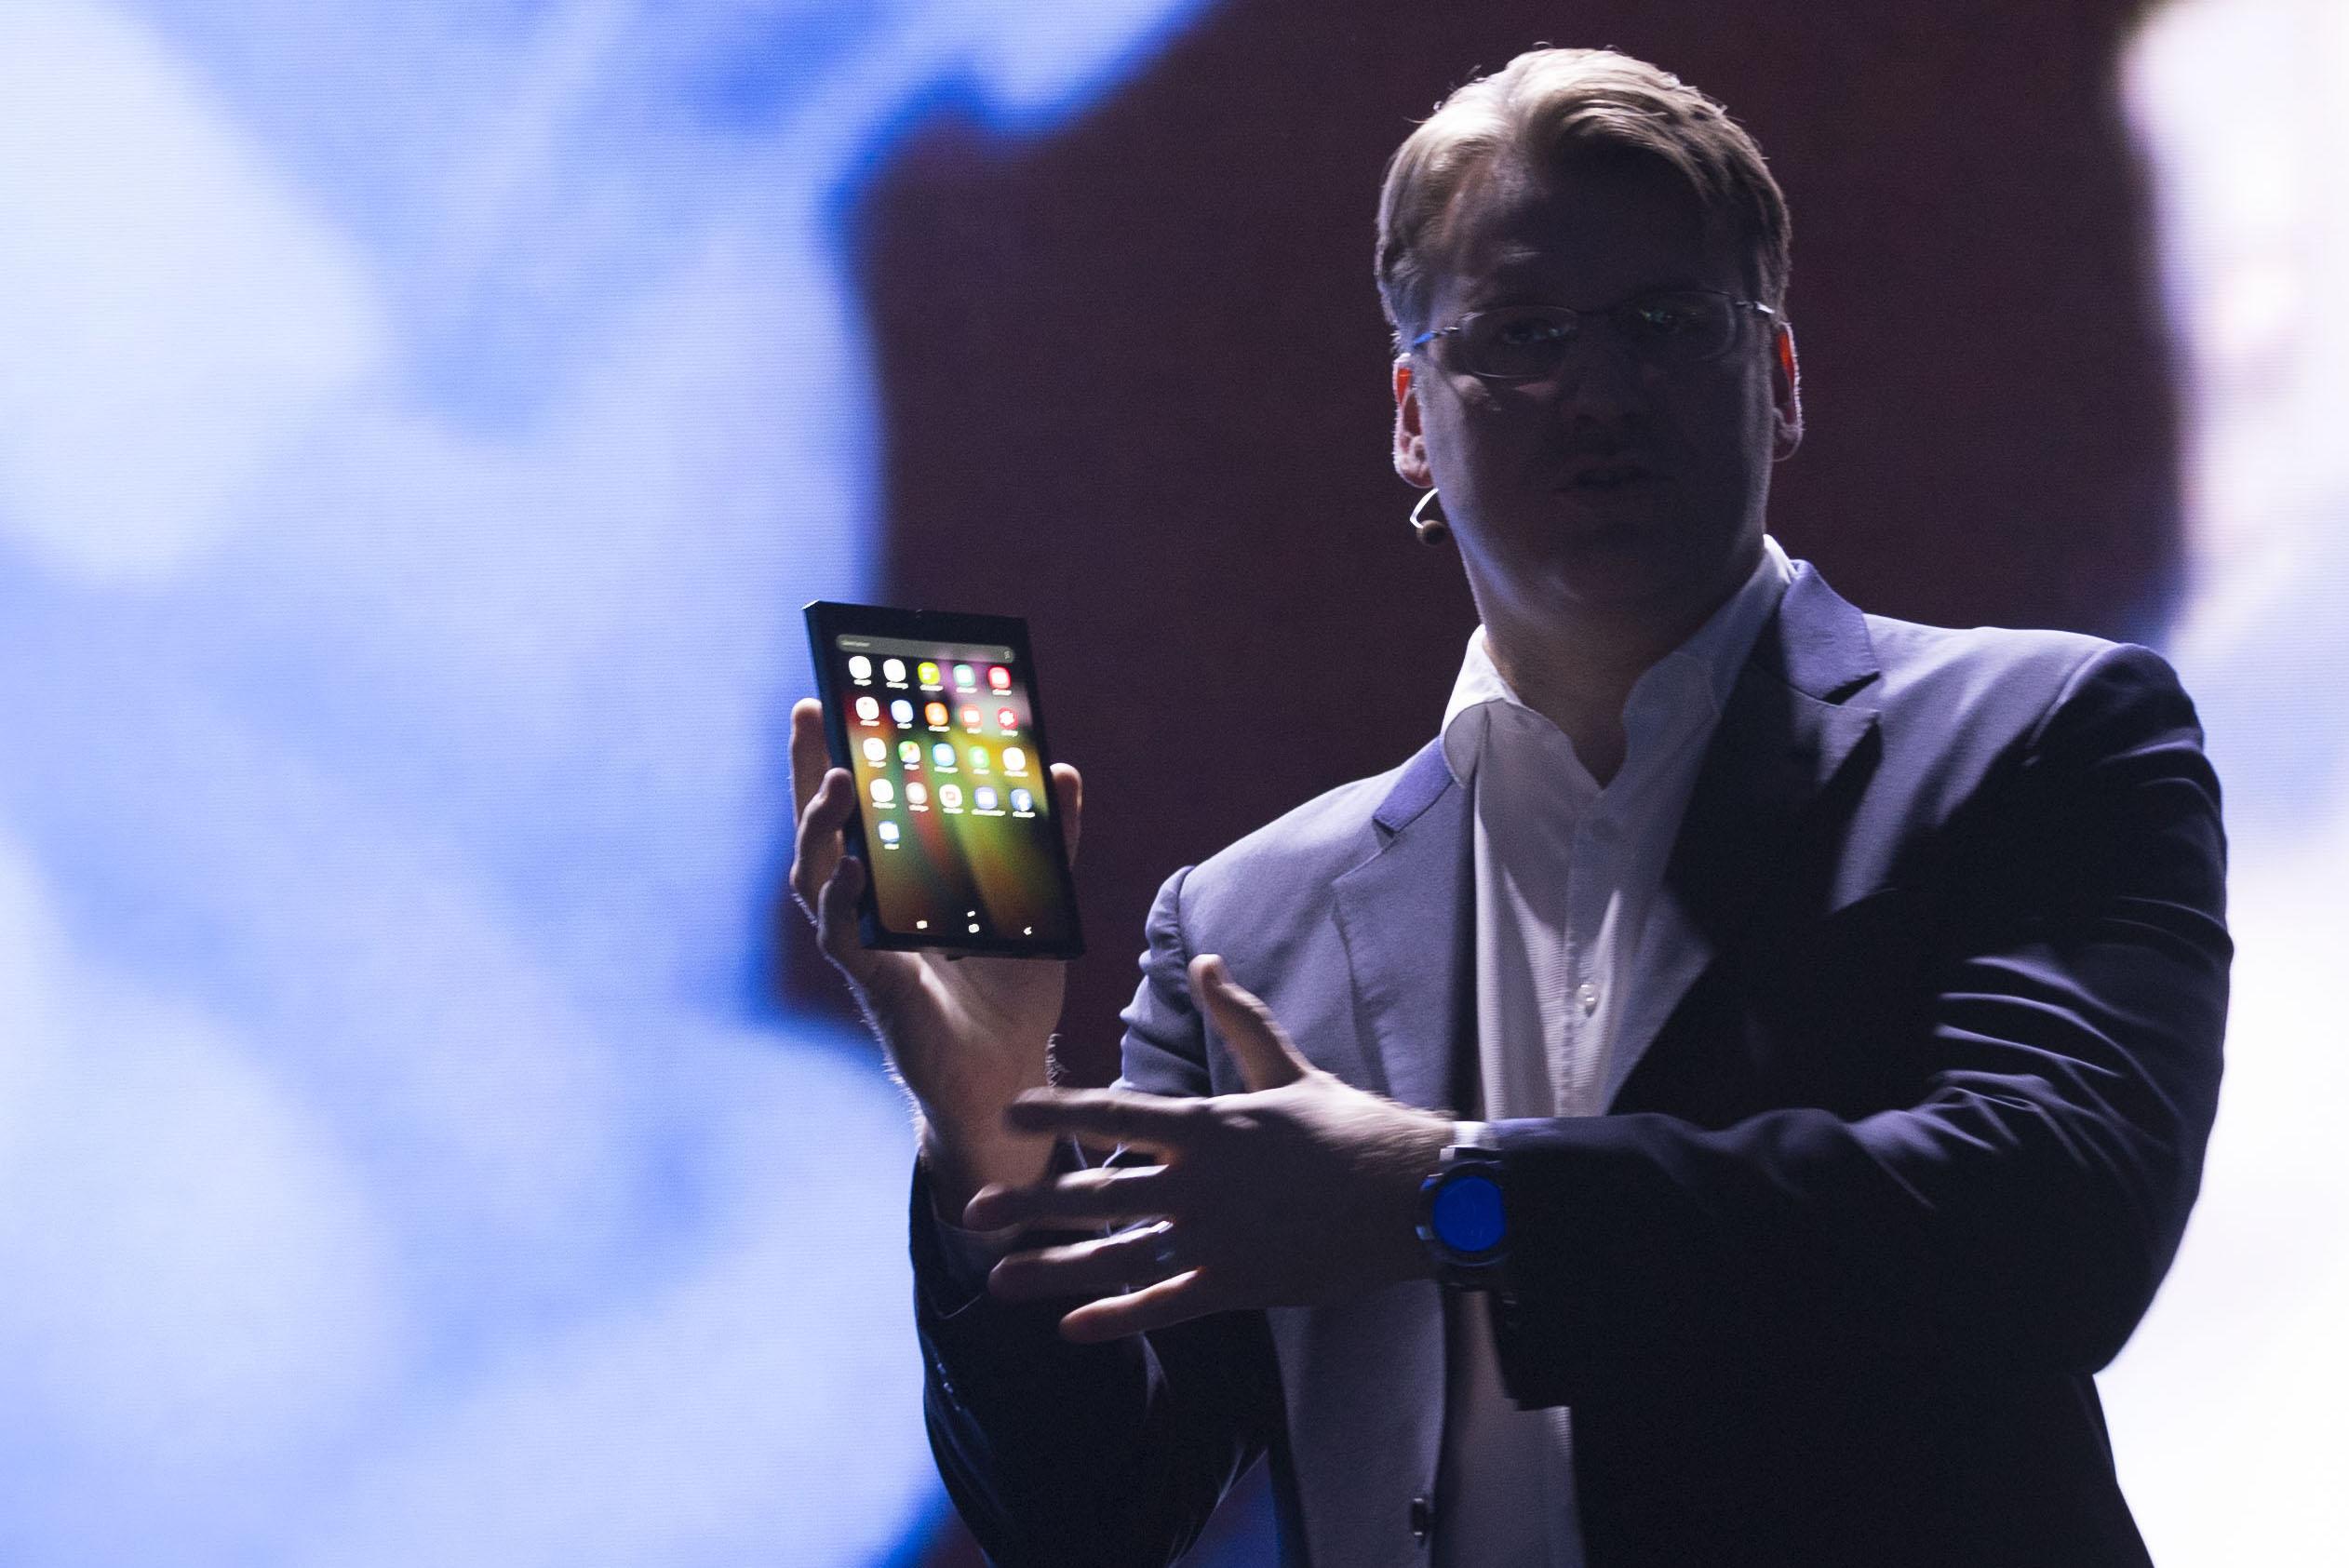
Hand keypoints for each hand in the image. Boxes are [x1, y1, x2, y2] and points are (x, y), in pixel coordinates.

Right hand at [787, 697, 1082, 1210]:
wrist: (1010, 1081)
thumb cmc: (1010, 998)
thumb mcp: (1038, 905)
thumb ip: (1049, 842)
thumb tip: (1061, 771)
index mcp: (896, 887)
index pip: (858, 810)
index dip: (840, 755)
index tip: (833, 697)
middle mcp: (866, 911)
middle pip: (822, 829)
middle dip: (809, 769)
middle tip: (811, 710)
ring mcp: (862, 947)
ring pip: (819, 877)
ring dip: (825, 827)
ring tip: (841, 781)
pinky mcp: (875, 985)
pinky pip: (845, 937)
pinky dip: (848, 899)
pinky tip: (859, 866)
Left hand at [964, 954, 1453, 1342]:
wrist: (1411, 1193)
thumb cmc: (1349, 1127)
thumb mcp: (1287, 1068)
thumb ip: (1238, 1018)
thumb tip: (1206, 960)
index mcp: (1209, 1124)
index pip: (1117, 1114)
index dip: (1059, 1114)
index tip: (1008, 1112)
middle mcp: (1200, 1180)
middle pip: (1099, 1190)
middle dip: (1031, 1201)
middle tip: (971, 1210)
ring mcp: (1216, 1236)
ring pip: (1119, 1255)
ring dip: (1056, 1269)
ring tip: (1001, 1280)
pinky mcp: (1238, 1282)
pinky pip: (1167, 1304)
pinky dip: (1119, 1316)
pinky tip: (1073, 1327)